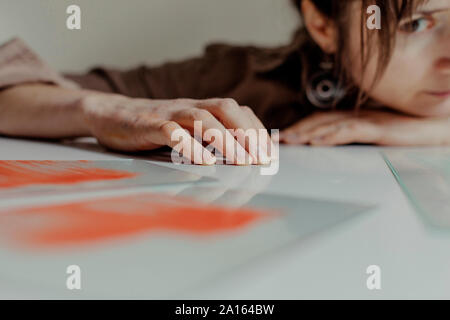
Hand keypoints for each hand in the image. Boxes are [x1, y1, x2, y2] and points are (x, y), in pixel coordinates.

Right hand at [79, 94, 273, 164]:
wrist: (109, 114)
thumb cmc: (152, 127)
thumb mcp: (184, 129)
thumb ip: (207, 137)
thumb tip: (240, 154)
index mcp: (199, 108)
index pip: (236, 111)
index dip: (256, 129)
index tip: (271, 152)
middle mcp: (187, 107)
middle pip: (224, 108)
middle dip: (247, 132)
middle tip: (262, 158)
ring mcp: (167, 114)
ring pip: (201, 118)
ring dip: (226, 139)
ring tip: (242, 160)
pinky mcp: (147, 125)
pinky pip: (171, 132)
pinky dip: (190, 145)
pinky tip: (204, 161)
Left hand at [279, 109, 449, 145]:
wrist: (433, 127)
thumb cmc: (403, 132)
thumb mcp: (370, 136)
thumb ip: (349, 137)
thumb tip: (325, 145)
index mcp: (351, 118)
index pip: (317, 122)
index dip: (297, 128)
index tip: (279, 137)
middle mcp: (354, 116)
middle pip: (318, 122)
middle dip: (295, 130)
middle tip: (275, 139)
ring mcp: (365, 121)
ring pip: (330, 124)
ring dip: (307, 131)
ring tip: (289, 139)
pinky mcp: (378, 128)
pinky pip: (351, 130)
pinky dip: (332, 135)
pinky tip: (317, 141)